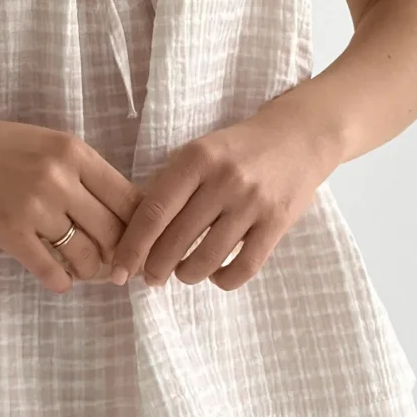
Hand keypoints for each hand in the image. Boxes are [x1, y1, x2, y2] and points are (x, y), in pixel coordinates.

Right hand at [0, 108, 142, 293]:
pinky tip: (61, 280)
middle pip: (114, 232)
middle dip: (122, 256)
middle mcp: (60, 178)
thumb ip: (82, 172)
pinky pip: (50, 270)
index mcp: (74, 151)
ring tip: (88, 272)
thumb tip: (122, 212)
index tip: (143, 244)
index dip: (142, 228)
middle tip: (121, 269)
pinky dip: (62, 281)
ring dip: (93, 271)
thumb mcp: (46, 143)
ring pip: (87, 255)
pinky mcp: (8, 232)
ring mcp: (34, 207)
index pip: (129, 198)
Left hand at [109, 100, 336, 291]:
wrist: (299, 136)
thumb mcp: (200, 151)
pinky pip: (243, 268)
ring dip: (188, 275)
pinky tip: (216, 274)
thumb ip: (171, 185)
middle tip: (150, 277)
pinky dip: (223, 280)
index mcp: (196, 158)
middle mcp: (224, 180)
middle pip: (176, 241)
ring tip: (183, 273)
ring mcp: (253, 203)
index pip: (154, 212)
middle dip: (155, 268)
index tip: (117, 270)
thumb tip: (135, 234)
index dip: (132, 247)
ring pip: (208, 259)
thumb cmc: (239, 149)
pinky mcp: (277, 223)